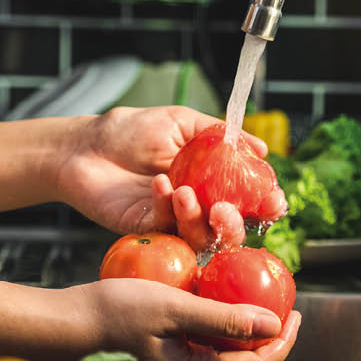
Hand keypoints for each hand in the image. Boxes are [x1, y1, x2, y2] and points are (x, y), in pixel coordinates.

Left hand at [58, 106, 286, 250]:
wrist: (85, 145)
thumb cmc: (131, 131)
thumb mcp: (181, 123)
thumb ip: (219, 134)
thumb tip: (261, 149)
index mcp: (211, 182)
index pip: (248, 201)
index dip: (265, 205)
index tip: (274, 200)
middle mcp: (197, 207)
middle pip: (229, 231)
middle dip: (235, 225)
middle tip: (224, 209)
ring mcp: (172, 222)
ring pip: (200, 237)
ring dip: (197, 217)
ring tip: (184, 191)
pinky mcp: (146, 231)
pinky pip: (166, 228)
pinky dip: (165, 206)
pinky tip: (158, 183)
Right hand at [73, 278, 300, 360]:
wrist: (67, 321)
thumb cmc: (115, 313)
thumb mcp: (173, 309)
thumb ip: (223, 319)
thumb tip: (274, 326)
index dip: (282, 341)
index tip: (296, 314)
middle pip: (245, 359)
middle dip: (270, 334)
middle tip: (287, 306)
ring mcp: (178, 358)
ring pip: (225, 347)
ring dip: (247, 325)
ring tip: (262, 299)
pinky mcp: (165, 344)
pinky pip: (203, 335)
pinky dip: (221, 318)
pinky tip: (223, 296)